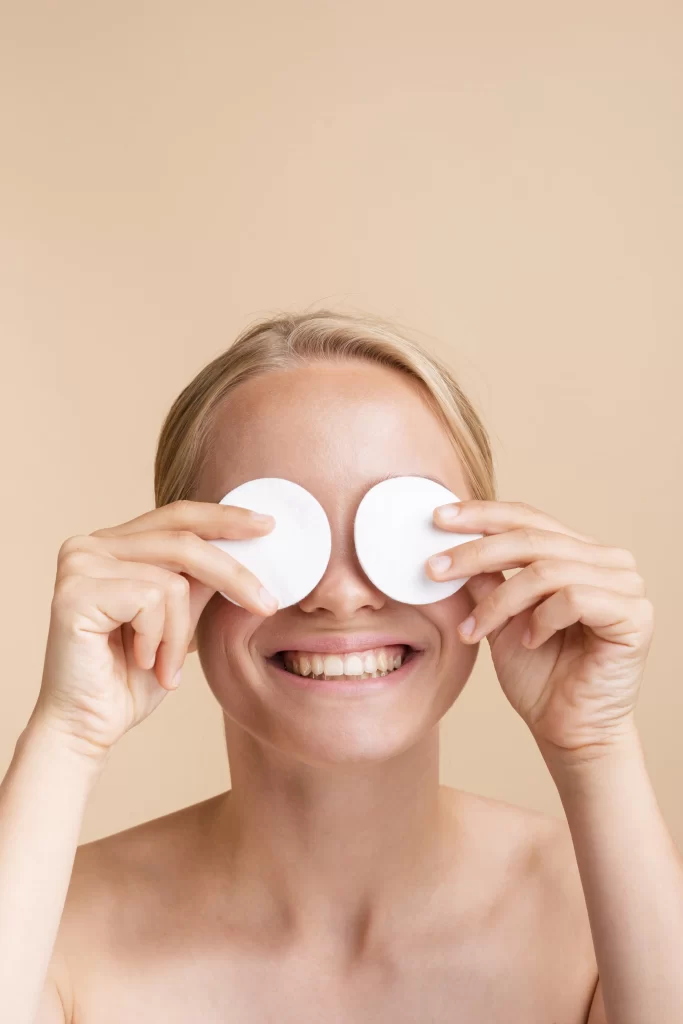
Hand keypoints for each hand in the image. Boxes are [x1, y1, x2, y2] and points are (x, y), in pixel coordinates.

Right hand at [32, 501, 277, 760]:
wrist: (87, 727)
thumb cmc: (130, 679)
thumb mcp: (179, 622)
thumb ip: (199, 583)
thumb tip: (245, 548)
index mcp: (113, 545)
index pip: (177, 516)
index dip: (224, 518)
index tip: (268, 526)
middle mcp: (90, 545)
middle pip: (183, 541)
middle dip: (234, 575)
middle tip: (268, 605)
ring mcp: (78, 564)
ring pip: (172, 581)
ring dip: (180, 633)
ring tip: (164, 665)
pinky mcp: (74, 591)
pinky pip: (150, 601)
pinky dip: (157, 639)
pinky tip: (138, 661)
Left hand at [427, 500, 653, 760]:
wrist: (566, 729)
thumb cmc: (538, 675)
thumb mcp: (498, 616)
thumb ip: (484, 578)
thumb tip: (448, 542)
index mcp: (579, 552)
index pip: (527, 517)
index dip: (481, 515)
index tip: (438, 519)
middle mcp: (607, 560)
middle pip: (532, 537)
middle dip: (475, 552)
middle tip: (435, 570)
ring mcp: (626, 584)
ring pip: (546, 570)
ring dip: (499, 602)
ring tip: (474, 631)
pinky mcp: (634, 614)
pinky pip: (574, 598)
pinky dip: (540, 619)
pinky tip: (527, 641)